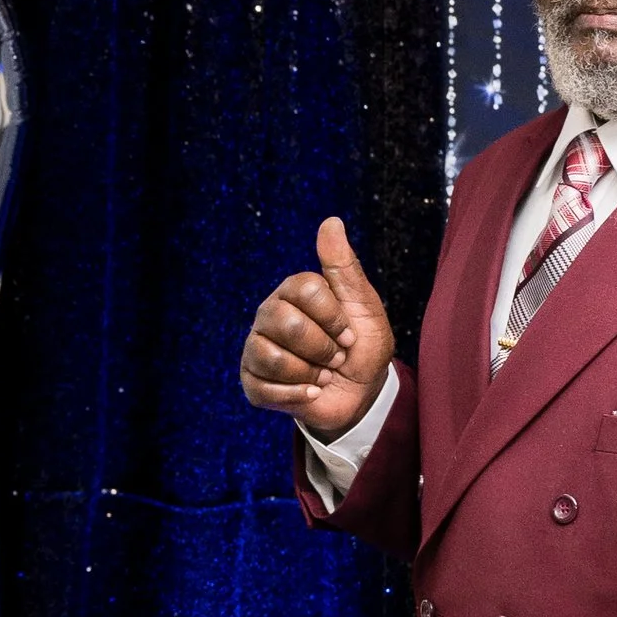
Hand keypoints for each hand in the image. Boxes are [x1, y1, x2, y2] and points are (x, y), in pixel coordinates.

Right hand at [242, 216, 395, 440]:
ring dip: (311, 373)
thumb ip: (344, 266)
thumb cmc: (363, 347)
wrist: (360, 395)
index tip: (348, 333)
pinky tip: (311, 392)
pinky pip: (265, 387)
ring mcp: (257, 347)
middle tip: (336, 358)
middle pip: (287, 324)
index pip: (306, 290)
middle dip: (323, 348)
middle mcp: (269, 314)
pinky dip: (298, 394)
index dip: (334, 317)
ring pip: (273, 357)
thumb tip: (331, 222)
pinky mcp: (252, 380)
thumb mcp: (364, 306)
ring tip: (322, 375)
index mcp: (294, 291)